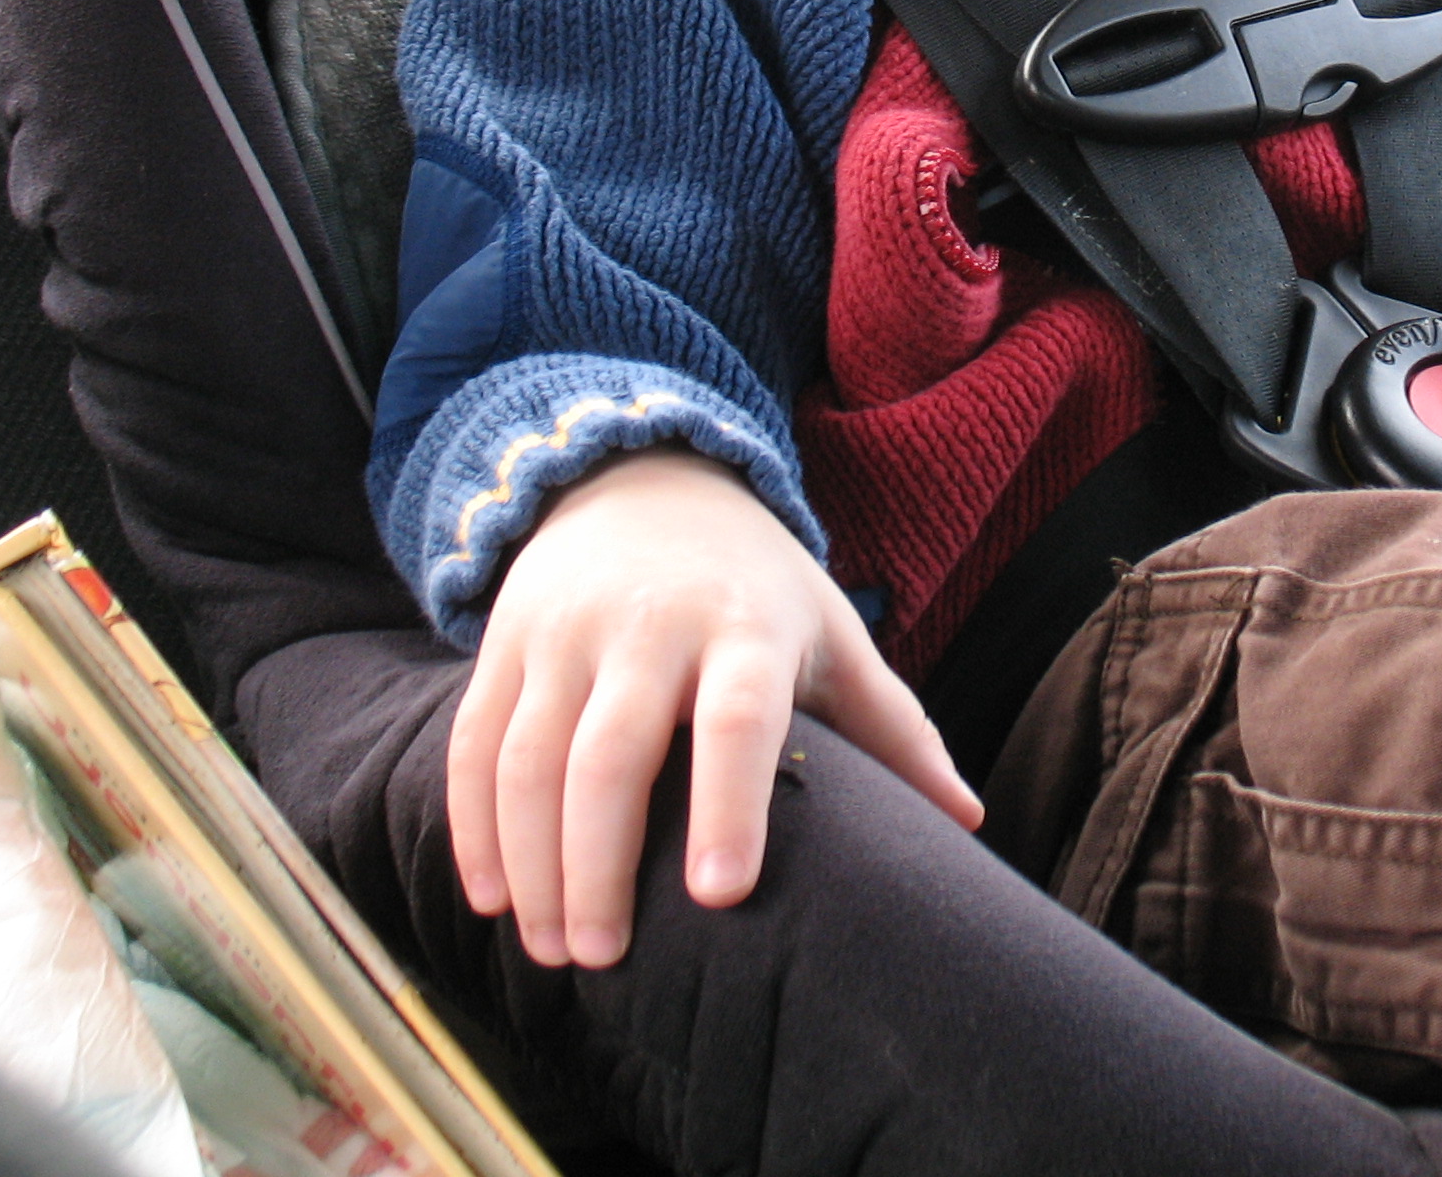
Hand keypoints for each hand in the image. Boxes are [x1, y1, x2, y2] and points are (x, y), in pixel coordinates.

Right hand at [446, 445, 980, 965]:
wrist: (647, 482)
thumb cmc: (756, 586)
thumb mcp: (830, 635)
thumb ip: (894, 728)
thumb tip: (967, 819)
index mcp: (745, 628)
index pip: (736, 720)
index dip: (729, 805)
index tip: (719, 895)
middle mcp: (649, 627)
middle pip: (610, 754)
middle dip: (599, 865)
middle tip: (605, 960)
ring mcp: (566, 632)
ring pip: (528, 758)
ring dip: (533, 864)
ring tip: (554, 949)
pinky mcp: (506, 643)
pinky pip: (474, 742)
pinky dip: (474, 827)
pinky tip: (494, 899)